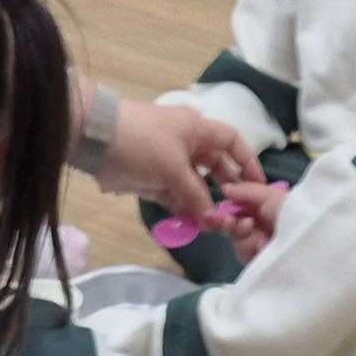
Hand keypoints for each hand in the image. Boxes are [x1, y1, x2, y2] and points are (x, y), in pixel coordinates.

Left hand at [98, 96, 265, 228]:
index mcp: (198, 129)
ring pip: (196, 186)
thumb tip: (213, 219)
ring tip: (213, 226)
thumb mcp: (175, 168)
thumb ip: (197, 195)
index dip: (248, 162)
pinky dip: (184, 210)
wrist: (97, 140)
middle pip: (216, 168)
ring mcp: (171, 163)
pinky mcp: (154, 180)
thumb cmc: (143, 142)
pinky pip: (177, 197)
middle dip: (225, 190)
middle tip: (233, 214)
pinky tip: (192, 225)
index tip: (258, 186)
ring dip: (204, 205)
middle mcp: (188, 144)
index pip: (232, 142)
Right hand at [219, 180, 289, 263]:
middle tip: (231, 221)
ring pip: (236, 240)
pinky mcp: (260, 262)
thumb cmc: (291, 210)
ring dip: (242, 234)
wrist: (307, 238)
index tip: (221, 210)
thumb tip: (224, 189)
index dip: (226, 210)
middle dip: (230, 222)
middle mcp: (260, 226)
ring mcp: (260, 245)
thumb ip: (246, 190)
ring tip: (255, 233)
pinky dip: (249, 248)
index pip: (237, 209)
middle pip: (232, 225)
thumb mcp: (270, 194)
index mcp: (263, 208)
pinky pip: (244, 254)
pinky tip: (261, 246)